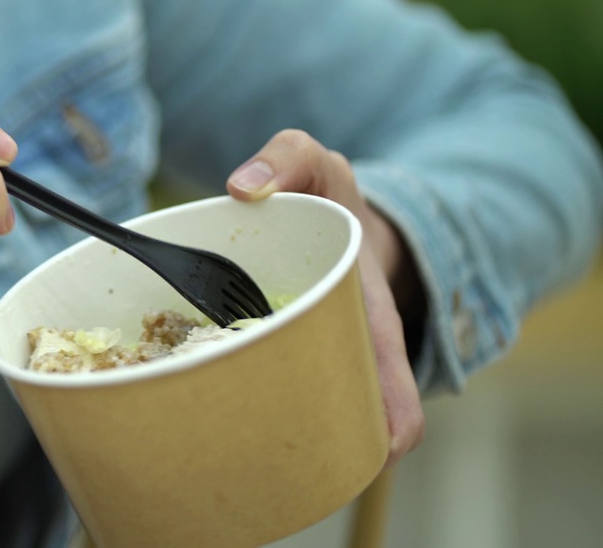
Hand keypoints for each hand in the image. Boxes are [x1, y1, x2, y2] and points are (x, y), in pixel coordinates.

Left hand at [226, 129, 424, 466]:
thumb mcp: (309, 160)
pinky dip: (250, 401)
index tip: (392, 444)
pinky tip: (223, 425)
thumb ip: (285, 158)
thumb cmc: (313, 186)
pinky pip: (261, 379)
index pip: (387, 358)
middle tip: (308, 460)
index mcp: (362, 298)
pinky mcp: (267, 348)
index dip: (395, 405)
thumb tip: (243, 188)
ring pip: (305, 397)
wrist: (308, 204)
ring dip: (294, 429)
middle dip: (339, 431)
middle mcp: (340, 332)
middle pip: (349, 394)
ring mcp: (305, 345)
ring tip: (264, 458)